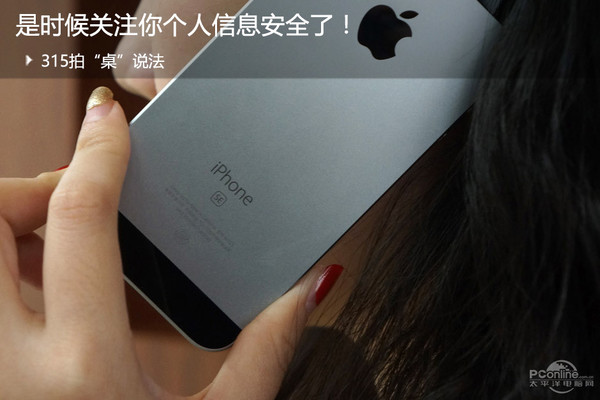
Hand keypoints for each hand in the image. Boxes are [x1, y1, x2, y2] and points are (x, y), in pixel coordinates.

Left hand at [0, 87, 341, 398]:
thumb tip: (311, 286)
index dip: (97, 154)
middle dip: (25, 189)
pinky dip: (2, 272)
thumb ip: (268, 348)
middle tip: (73, 196)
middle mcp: (10, 371)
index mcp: (85, 372)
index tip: (108, 118)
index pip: (79, 222)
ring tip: (55, 242)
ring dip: (7, 229)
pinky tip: (44, 292)